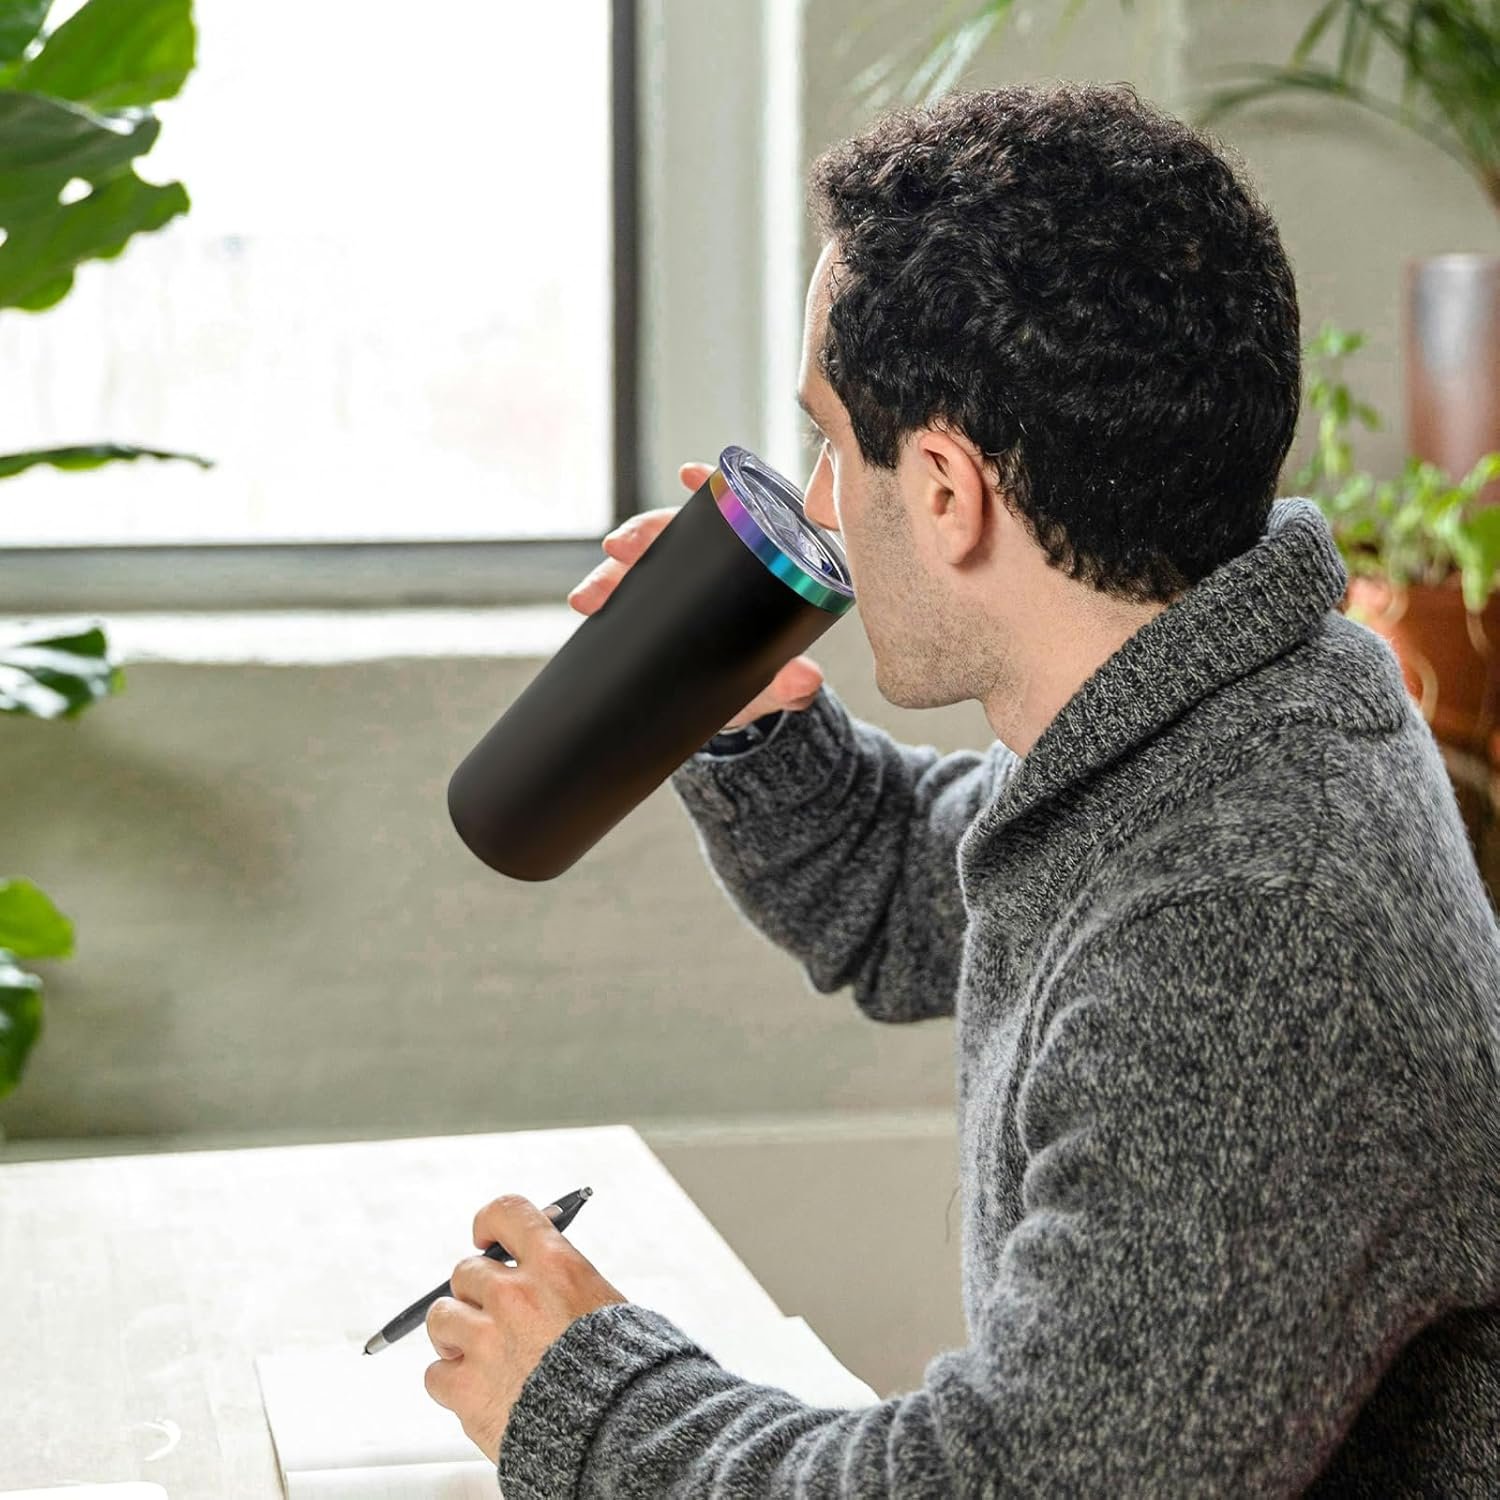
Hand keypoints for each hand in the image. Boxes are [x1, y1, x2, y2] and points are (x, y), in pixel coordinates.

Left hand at [423, 1194, 626, 1463]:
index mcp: (555, 1265)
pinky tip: (475, 1389)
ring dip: (454, 1333)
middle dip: (475, 1293)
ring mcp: (486, 1341)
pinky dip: (450, 1382)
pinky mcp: (468, 1390)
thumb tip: (538, 1265)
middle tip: (490, 1315)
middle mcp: (515, 1295)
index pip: (507, 1213)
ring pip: (440, 1318)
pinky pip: (435, 1374)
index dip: (489, 1224)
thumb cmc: (621, 1371)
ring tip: (476, 1352)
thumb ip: (562, 1281)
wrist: (616, 1429)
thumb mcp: (604, 1303)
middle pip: (465, 1272)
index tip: (485, 1237)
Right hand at [568, 460, 827, 731]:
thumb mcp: (776, 684)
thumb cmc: (763, 685)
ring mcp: (677, 587)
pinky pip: (626, 595)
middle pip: (677, 535)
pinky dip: (604, 595)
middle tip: (619, 549)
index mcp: (750, 570)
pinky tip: (586, 602)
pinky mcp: (651, 608)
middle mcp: (710, 569)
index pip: (732, 517)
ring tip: (591, 596)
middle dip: (644, 534)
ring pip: (643, 565)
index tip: (689, 476)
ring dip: (613, 572)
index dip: (712, 491)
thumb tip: (805, 679)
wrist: (733, 712)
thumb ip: (794, 684)